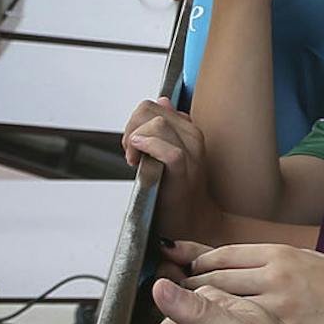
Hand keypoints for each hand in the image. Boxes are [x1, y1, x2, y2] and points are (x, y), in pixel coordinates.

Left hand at [122, 101, 219, 241]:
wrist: (192, 222)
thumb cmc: (177, 190)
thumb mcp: (171, 152)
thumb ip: (165, 126)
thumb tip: (163, 101)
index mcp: (188, 130)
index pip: (154, 105)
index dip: (135, 122)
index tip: (133, 145)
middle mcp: (193, 138)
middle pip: (151, 110)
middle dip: (132, 128)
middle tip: (131, 154)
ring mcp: (192, 155)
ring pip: (158, 125)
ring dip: (136, 141)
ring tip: (135, 161)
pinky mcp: (185, 173)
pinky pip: (170, 151)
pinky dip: (150, 148)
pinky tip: (137, 158)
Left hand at [180, 242, 323, 323]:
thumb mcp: (299, 257)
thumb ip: (261, 259)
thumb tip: (219, 257)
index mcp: (278, 253)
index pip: (222, 254)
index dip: (199, 261)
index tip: (190, 267)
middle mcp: (275, 276)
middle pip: (215, 276)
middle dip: (192, 283)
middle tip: (179, 288)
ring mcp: (277, 305)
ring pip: (222, 301)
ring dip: (203, 304)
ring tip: (195, 308)